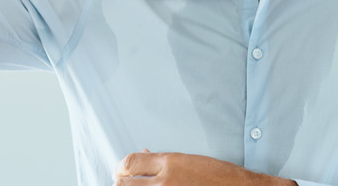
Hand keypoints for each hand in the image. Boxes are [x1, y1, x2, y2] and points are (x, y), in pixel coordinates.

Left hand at [114, 151, 296, 185]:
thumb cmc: (218, 175)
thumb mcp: (188, 159)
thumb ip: (163, 159)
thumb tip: (144, 154)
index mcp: (169, 163)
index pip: (129, 162)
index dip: (120, 166)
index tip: (121, 169)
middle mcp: (165, 182)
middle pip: (124, 182)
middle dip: (121, 181)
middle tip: (124, 181)